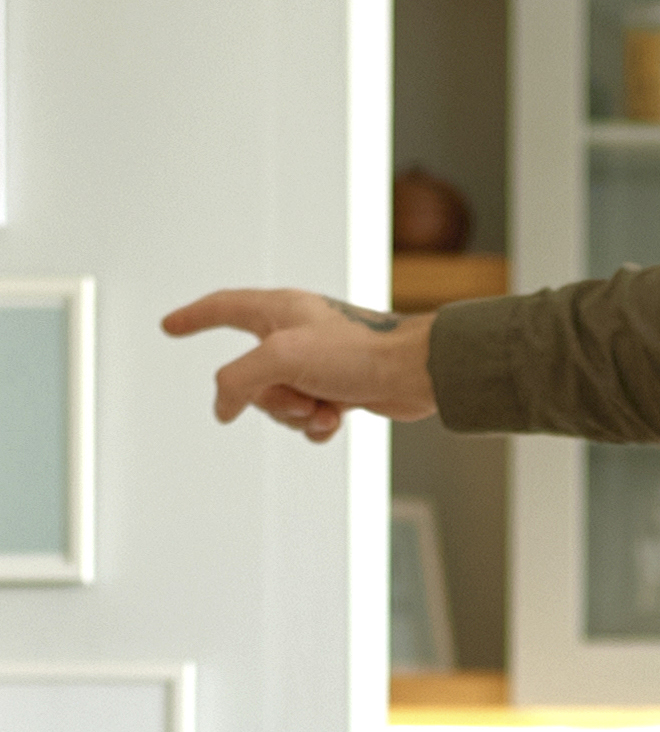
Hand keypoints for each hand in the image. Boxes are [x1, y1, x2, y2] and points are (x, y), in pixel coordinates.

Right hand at [161, 289, 438, 442]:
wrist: (417, 374)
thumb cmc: (360, 351)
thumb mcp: (281, 358)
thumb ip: (237, 380)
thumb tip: (224, 407)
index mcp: (280, 310)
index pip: (223, 308)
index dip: (194, 317)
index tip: (171, 325)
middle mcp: (296, 333)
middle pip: (249, 376)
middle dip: (269, 399)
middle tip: (299, 396)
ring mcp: (317, 363)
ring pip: (277, 402)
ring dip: (297, 414)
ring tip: (325, 406)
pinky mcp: (339, 387)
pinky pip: (306, 416)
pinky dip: (317, 424)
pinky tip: (337, 418)